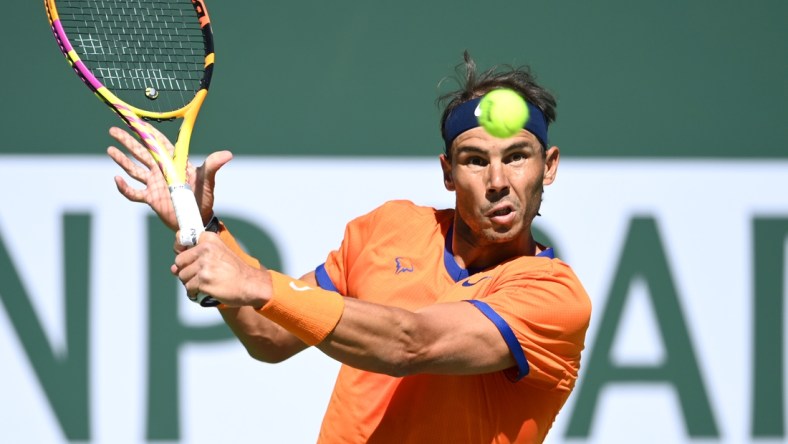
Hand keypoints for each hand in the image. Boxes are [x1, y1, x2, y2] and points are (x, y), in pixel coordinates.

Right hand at [106, 126, 232, 230]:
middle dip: (128, 140)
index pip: (158, 143)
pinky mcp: (150, 198)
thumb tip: (227, 154)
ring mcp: (154, 184)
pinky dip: (124, 187)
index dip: (147, 131)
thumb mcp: (208, 181)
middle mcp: (162, 171)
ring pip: (134, 168)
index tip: (135, 120)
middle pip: (141, 152)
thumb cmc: (204, 198)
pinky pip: (133, 192)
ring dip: (122, 159)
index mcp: (174, 163)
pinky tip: (116, 179)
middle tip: (114, 129)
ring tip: (110, 148)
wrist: (198, 220)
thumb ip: (212, 166)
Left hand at [171, 232, 271, 307]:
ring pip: (182, 276)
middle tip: (200, 276)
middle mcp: (206, 249)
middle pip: (179, 262)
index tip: (189, 259)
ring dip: (191, 283)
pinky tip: (204, 292)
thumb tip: (173, 269)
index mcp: (209, 239)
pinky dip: (194, 293)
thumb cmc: (235, 271)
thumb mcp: (219, 254)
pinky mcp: (204, 281)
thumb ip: (195, 257)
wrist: (250, 284)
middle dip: (186, 271)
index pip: (181, 239)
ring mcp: (204, 265)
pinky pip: (189, 288)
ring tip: (204, 284)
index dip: (182, 252)